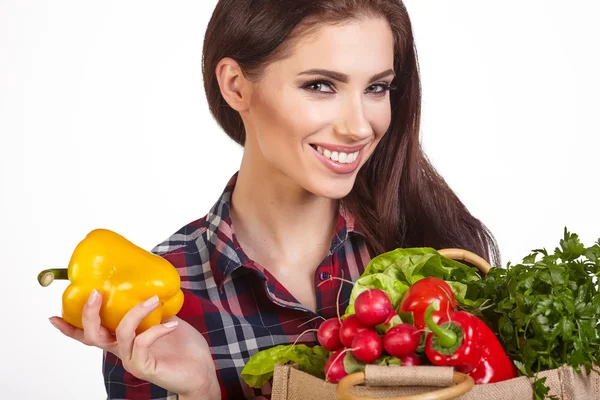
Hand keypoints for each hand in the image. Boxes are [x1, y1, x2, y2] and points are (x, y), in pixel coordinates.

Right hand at [49, 290, 219, 398]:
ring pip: (120, 334)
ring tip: (152, 299)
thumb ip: (151, 307)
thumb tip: (148, 282)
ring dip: (135, 312)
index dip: (70, 327)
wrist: (201, 371)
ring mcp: (132, 359)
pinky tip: (171, 323)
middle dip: (89, 314)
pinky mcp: (145, 367)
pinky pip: (142, 343)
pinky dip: (156, 329)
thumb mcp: (164, 319)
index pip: (90, 335)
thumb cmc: (183, 346)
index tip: (53, 316)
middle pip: (92, 335)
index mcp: (122, 339)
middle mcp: (122, 350)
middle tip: (95, 293)